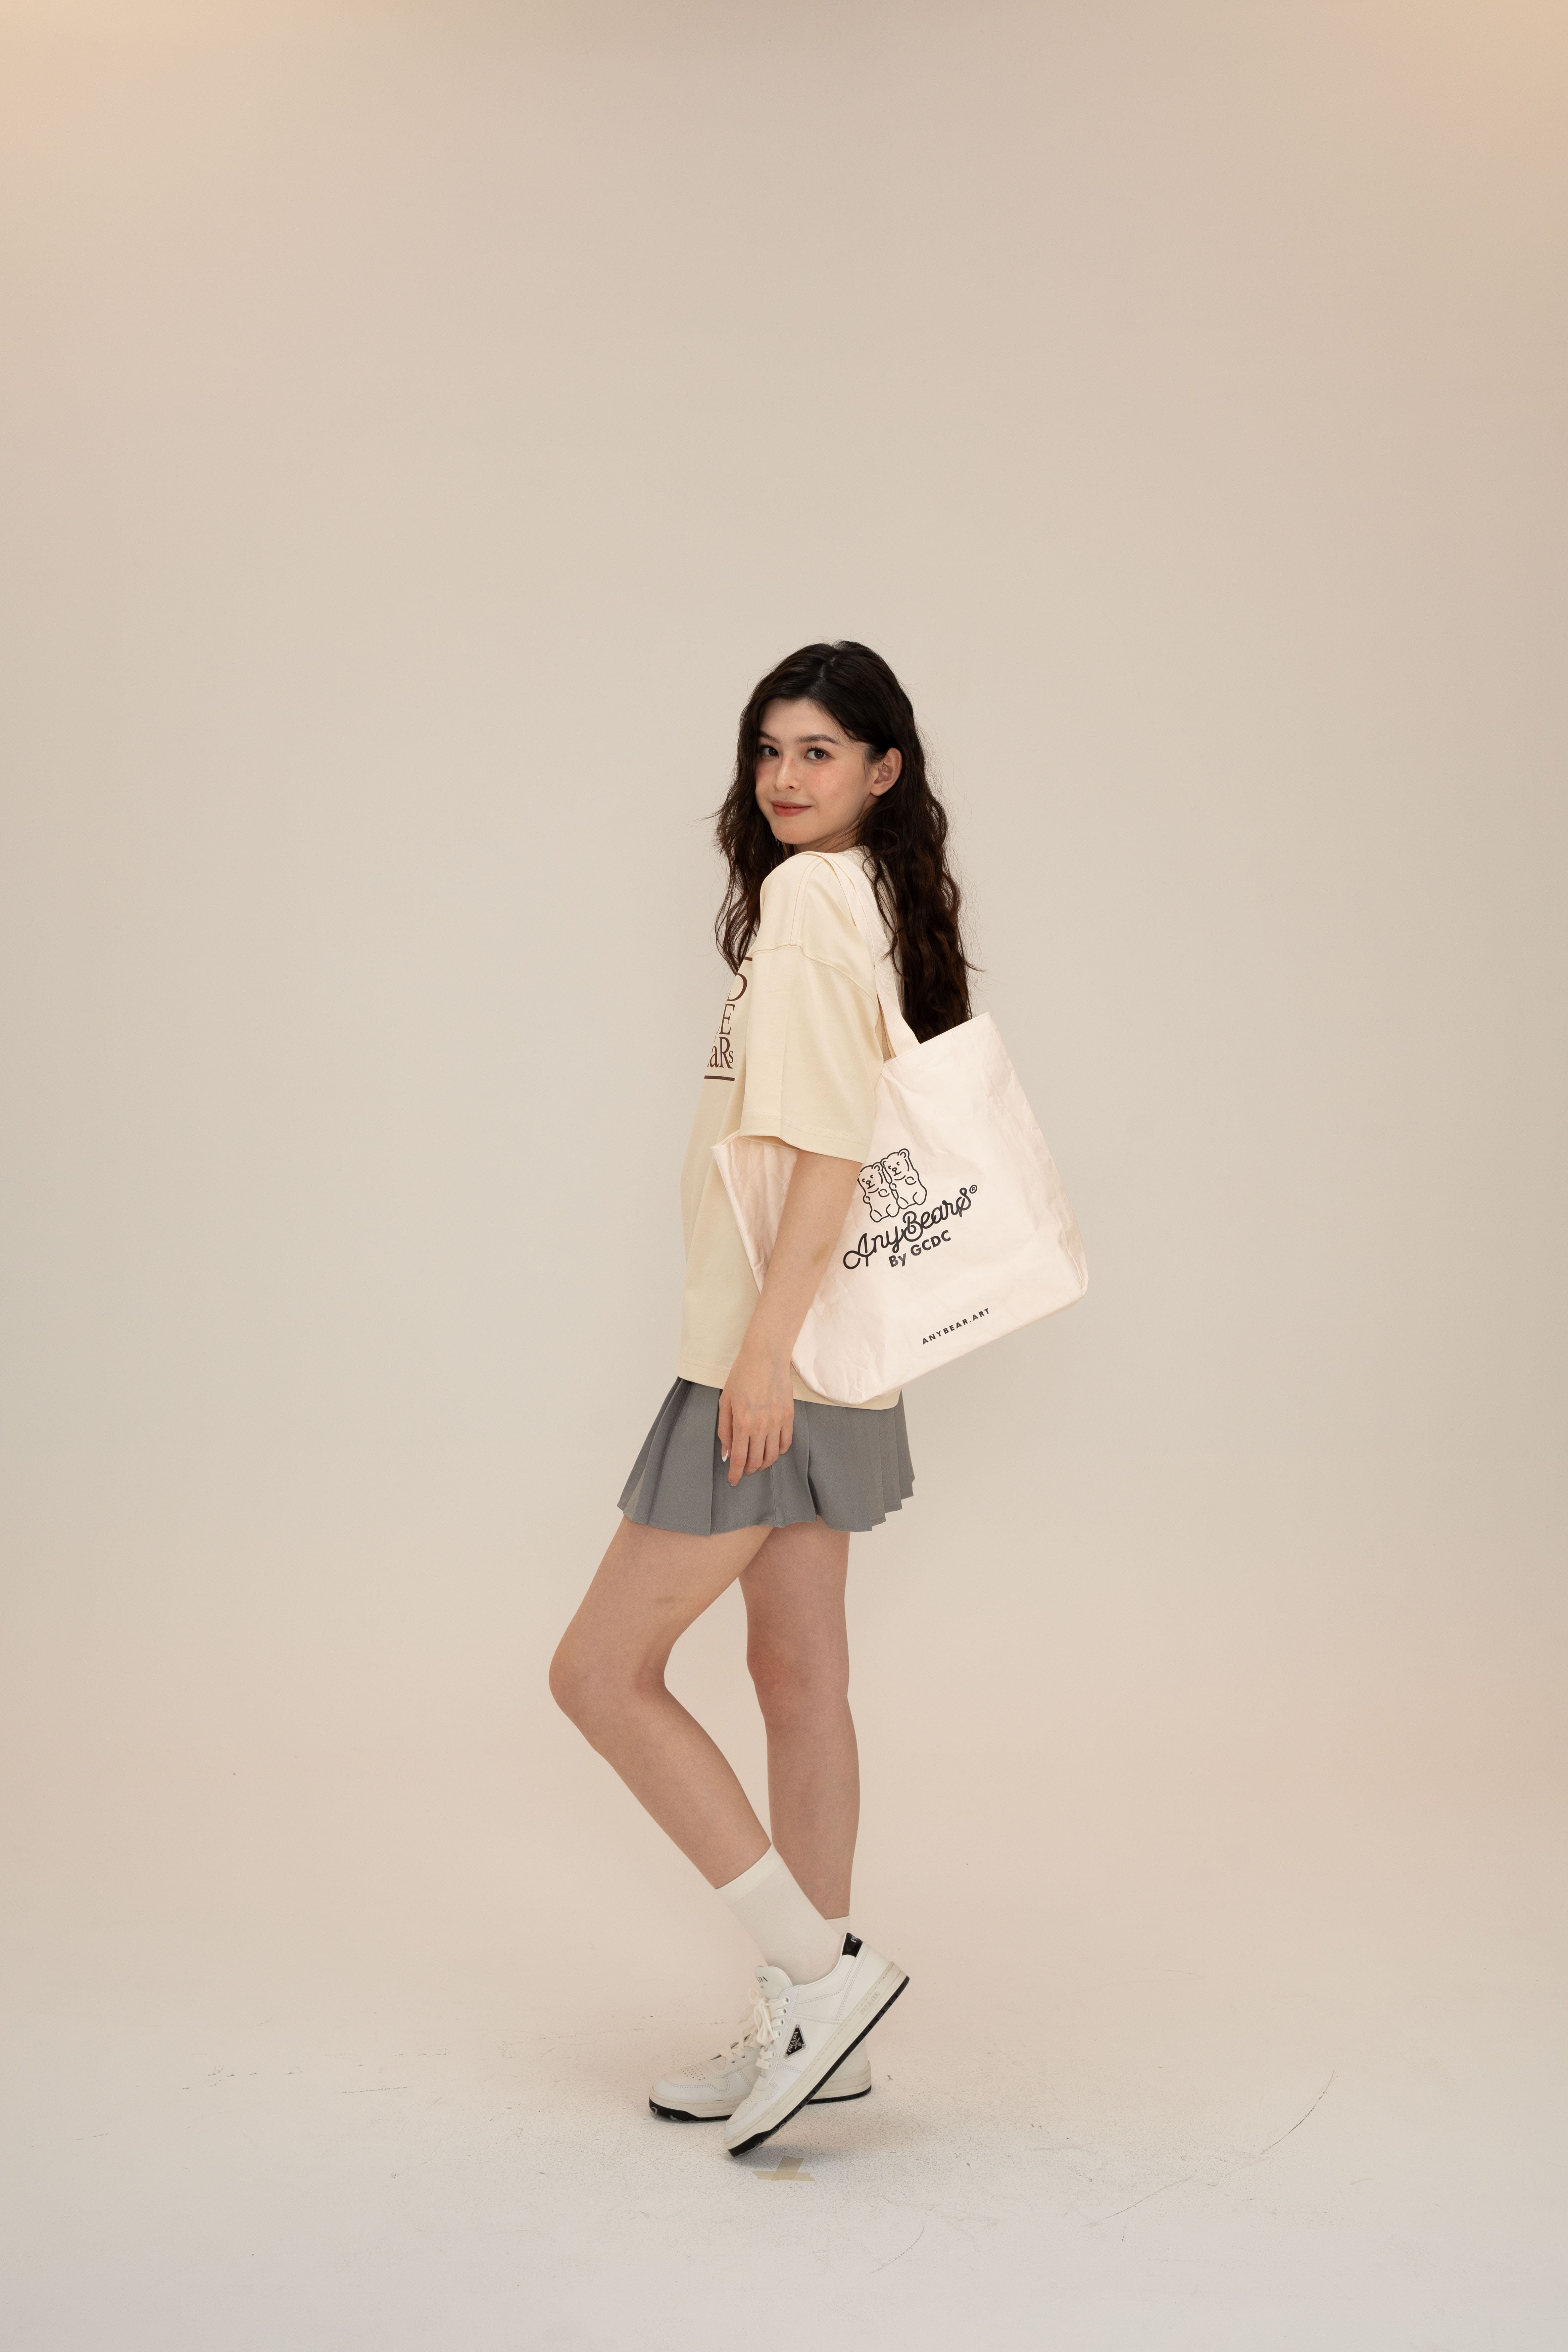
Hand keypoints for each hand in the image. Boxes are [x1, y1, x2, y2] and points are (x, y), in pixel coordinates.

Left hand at [716, 1339, 794, 1486]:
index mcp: (742, 1423)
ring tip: (757, 1461)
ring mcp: (777, 1422)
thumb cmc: (741, 1376)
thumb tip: (726, 1453)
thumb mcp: (725, 1402)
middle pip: (756, 1461)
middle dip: (748, 1469)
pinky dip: (778, 1451)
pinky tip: (771, 1448)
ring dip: (763, 1463)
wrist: (765, 1357)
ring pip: (772, 1456)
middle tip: (743, 1468)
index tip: (733, 1481)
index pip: (739, 1458)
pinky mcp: (789, 1417)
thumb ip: (724, 1430)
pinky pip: (786, 1443)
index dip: (735, 1474)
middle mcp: (761, 1426)